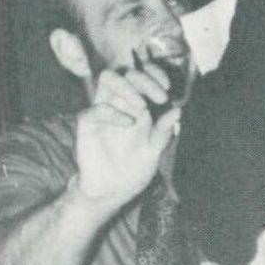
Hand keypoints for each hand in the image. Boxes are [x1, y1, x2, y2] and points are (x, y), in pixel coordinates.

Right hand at [73, 67, 180, 203]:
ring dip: (127, 86)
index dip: (154, 73)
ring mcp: (101, 111)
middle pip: (127, 73)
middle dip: (146, 80)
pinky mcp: (87, 125)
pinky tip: (128, 123)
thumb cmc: (133, 169)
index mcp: (136, 105)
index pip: (142, 75)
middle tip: (161, 97)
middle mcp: (118, 103)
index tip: (168, 87)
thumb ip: (163, 132)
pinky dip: (113, 113)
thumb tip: (178, 111)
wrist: (113, 191)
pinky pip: (94, 109)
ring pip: (107, 79)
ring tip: (142, 105)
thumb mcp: (154, 151)